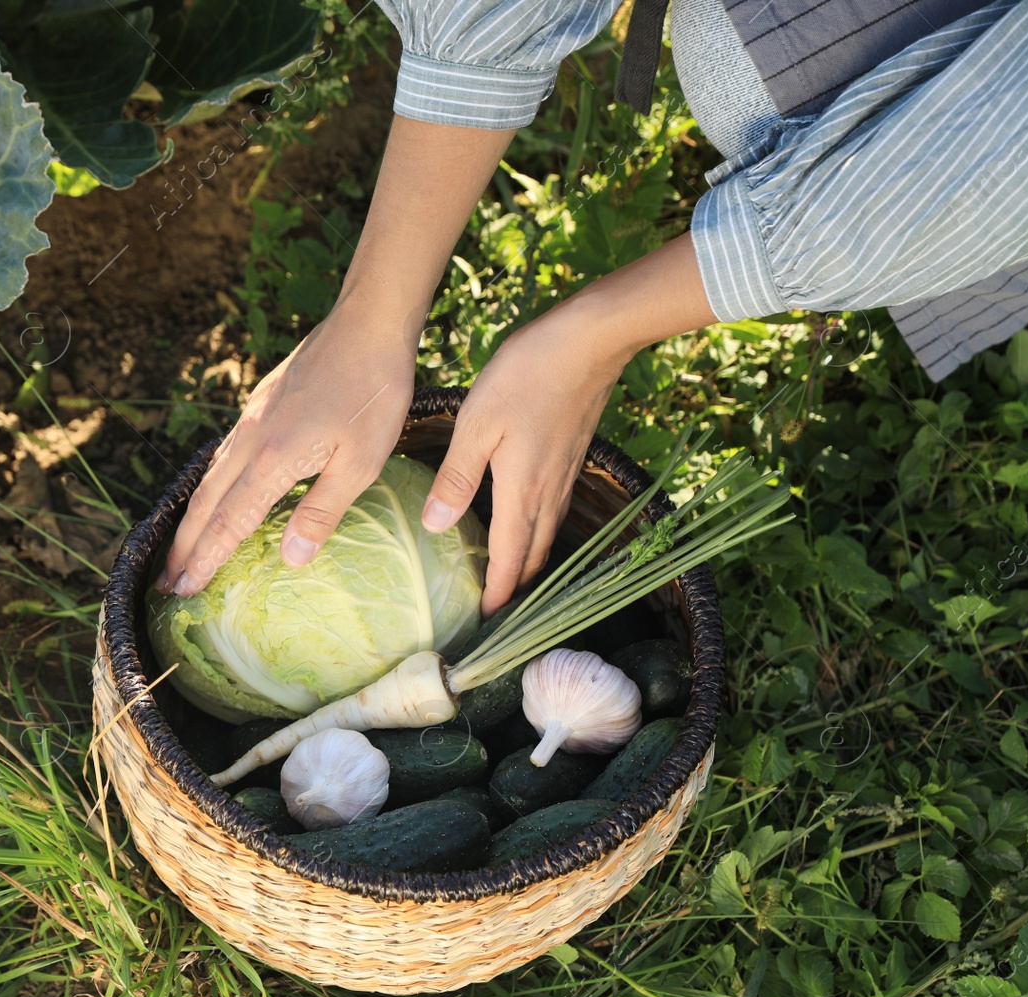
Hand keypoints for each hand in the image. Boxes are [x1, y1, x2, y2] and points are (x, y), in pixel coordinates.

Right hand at [158, 115, 515, 596]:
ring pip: (210, 478)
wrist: (367, 324)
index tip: (183, 591)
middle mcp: (250, 441)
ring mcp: (252, 419)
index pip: (229, 523)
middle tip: (164, 584)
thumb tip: (290, 559)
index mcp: (272, 460)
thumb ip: (322, 512)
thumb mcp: (361, 462)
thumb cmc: (373, 395)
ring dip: (192, 518)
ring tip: (179, 549)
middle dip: (184, 547)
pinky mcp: (261, 404)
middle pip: (206, 504)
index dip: (205, 560)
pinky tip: (214, 492)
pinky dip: (209, 485)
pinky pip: (223, 455)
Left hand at [421, 233, 718, 613]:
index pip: (508, 561)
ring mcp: (564, 475)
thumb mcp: (478, 423)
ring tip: (507, 582)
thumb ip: (456, 477)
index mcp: (522, 492)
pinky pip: (552, 510)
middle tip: (493, 614)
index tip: (484, 626)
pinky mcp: (571, 456)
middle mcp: (548, 493)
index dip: (497, 597)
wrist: (590, 339)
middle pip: (532, 557)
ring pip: (544, 535)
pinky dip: (536, 532)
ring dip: (526, 563)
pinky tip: (522, 523)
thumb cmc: (527, 374)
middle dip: (513, 590)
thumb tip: (437, 527)